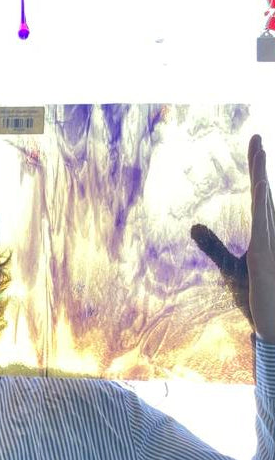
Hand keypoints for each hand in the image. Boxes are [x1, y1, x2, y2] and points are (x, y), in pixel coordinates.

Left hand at [190, 134, 274, 342]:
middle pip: (263, 193)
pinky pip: (264, 227)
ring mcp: (271, 244)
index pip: (258, 196)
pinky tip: (260, 188)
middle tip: (256, 137)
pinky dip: (262, 206)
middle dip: (259, 166)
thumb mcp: (228, 266)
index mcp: (263, 233)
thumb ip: (212, 245)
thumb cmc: (256, 296)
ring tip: (258, 152)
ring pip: (265, 205)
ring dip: (260, 179)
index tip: (255, 144)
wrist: (272, 322)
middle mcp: (270, 234)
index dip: (256, 171)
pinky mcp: (265, 257)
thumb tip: (194, 224)